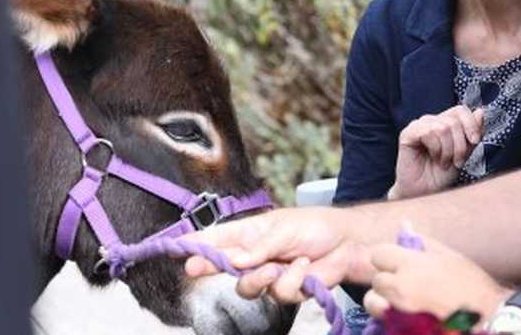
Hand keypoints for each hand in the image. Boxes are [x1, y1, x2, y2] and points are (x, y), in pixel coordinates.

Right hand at [183, 207, 365, 303]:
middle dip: (206, 266)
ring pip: (246, 288)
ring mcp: (268, 275)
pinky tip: (304, 267)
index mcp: (249, 234)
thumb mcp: (284, 228)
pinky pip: (279, 294)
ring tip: (276, 266)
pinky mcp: (287, 291)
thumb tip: (236, 261)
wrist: (348, 243)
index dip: (193, 244)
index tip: (172, 247)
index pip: (215, 239)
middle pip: (220, 266)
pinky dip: (293, 280)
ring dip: (260, 278)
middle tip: (194, 267)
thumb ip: (259, 246)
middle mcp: (253, 256)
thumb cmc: (315, 226)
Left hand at [363, 229, 508, 322]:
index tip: (398, 261)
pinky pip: (384, 319)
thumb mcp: (448, 255)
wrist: (486, 317)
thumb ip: (421, 241)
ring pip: (374, 302)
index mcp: (412, 264)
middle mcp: (402, 287)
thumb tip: (403, 225)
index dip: (387, 257)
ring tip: (403, 300)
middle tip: (405, 282)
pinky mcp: (402, 327)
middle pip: (376, 280)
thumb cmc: (471, 284)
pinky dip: (390, 316)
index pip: (378, 253)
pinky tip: (408, 312)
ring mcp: (401, 311)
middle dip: (386, 279)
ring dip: (384, 299)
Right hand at [391, 106, 483, 198]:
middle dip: (460, 145)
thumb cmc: (441, 176)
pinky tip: (434, 158)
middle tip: (456, 161)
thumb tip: (480, 112)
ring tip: (443, 162)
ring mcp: (419, 126)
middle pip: (454, 121)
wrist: (426, 193)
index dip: (471, 124)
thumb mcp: (464, 155)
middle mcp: (432, 121)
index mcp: (445, 123)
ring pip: (443, 127)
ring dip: (448, 150)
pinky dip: (436, 148)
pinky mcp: (408, 133)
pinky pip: (428, 132)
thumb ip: (472, 134)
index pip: (460, 111)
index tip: (475, 141)